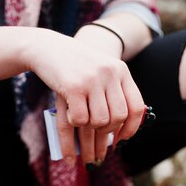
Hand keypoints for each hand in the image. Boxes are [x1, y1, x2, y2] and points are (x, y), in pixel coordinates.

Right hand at [30, 27, 143, 166]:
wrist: (48, 47)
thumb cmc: (76, 65)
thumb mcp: (101, 71)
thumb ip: (114, 91)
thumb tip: (122, 127)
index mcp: (121, 70)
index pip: (136, 107)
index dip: (131, 127)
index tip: (122, 137)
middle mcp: (110, 73)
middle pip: (119, 117)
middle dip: (107, 129)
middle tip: (97, 128)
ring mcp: (92, 80)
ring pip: (100, 120)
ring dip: (90, 126)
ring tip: (82, 118)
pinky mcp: (73, 87)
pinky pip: (81, 119)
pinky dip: (75, 122)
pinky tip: (70, 114)